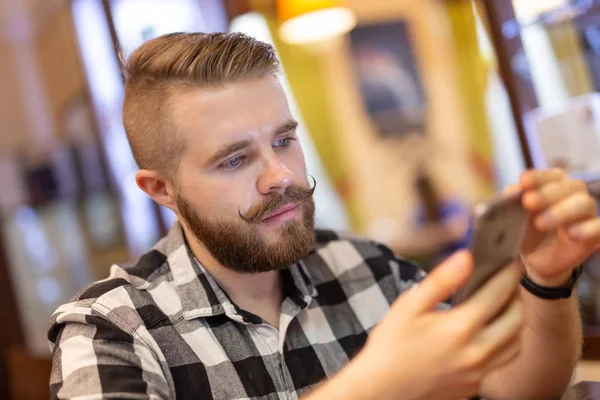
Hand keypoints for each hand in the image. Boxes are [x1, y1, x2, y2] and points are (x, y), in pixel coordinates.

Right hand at [357, 251, 523, 399]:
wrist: (382, 390)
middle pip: (516, 318)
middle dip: (517, 296)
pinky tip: (490, 333)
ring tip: (504, 305)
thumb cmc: (390, 347)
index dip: (509, 274)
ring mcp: (478, 372)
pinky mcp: (475, 385)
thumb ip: (441, 281)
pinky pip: (503, 361)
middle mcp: (476, 351)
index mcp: (460, 327)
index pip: (499, 293)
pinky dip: (505, 342)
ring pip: (516, 342)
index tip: (512, 262)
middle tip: (508, 282)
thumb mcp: (408, 306)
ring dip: (516, 320)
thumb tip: (466, 257)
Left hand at [505, 169, 599, 285]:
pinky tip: (571, 234)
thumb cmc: (527, 232)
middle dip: (546, 194)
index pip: (551, 175)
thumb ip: (513, 203)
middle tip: (528, 202)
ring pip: (584, 203)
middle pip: (568, 186)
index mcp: (554, 186)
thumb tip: (511, 191)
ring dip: (562, 211)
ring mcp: (587, 214)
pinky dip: (587, 228)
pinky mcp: (595, 234)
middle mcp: (574, 195)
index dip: (538, 177)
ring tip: (541, 223)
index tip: (523, 181)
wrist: (537, 260)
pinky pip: (599, 226)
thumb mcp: (516, 218)